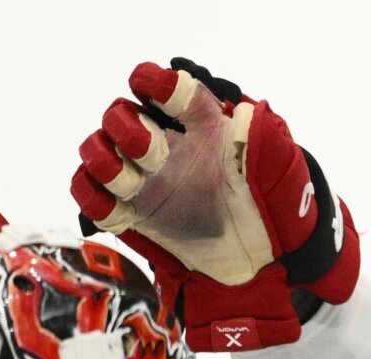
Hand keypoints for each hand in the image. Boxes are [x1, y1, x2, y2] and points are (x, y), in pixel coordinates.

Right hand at [70, 58, 358, 351]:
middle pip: (121, 116)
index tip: (150, 86)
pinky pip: (89, 194)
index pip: (170, 90)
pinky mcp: (131, 215)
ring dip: (103, 157)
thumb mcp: (280, 176)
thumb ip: (268, 144)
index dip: (155, 83)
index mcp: (201, 128)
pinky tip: (112, 202)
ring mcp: (145, 180)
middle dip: (126, 126)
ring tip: (129, 178)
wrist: (259, 264)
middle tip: (151, 151)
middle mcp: (167, 148)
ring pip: (97, 150)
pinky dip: (89, 192)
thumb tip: (253, 116)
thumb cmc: (269, 212)